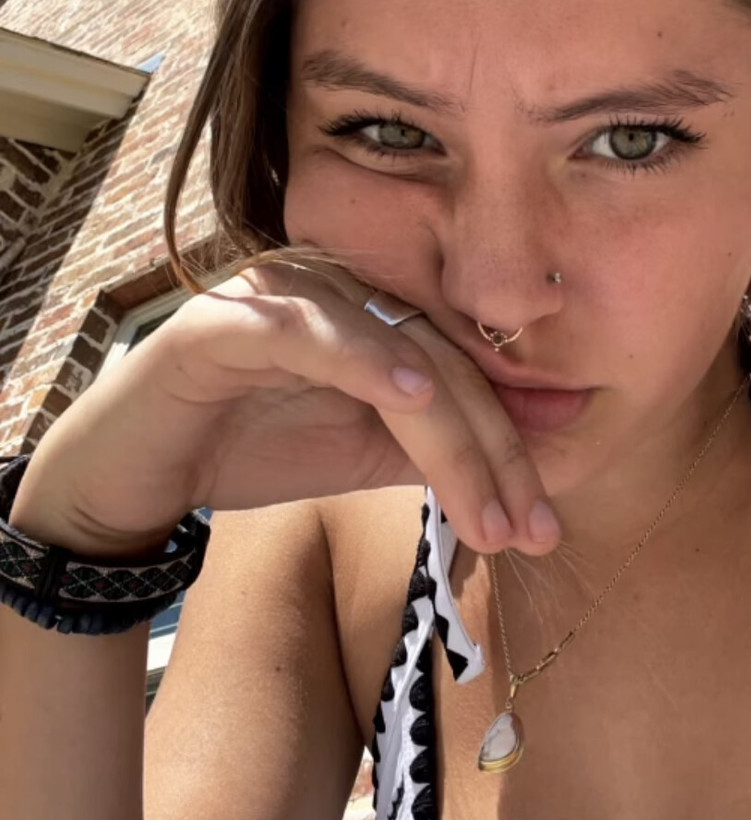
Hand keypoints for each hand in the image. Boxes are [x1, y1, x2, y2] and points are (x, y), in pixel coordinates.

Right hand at [11, 256, 559, 558]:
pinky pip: (307, 329)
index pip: (465, 372)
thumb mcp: (365, 456)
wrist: (131, 476)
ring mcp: (280, 294)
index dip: (515, 443)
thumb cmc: (247, 450)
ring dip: (451, 437)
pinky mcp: (227, 321)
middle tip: (532, 531)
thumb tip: (545, 454)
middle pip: (444, 364)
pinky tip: (410, 398)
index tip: (550, 518)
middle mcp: (337, 288)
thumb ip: (443, 450)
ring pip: (395, 354)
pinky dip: (362, 359)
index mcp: (373, 311)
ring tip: (490, 509)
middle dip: (495, 455)